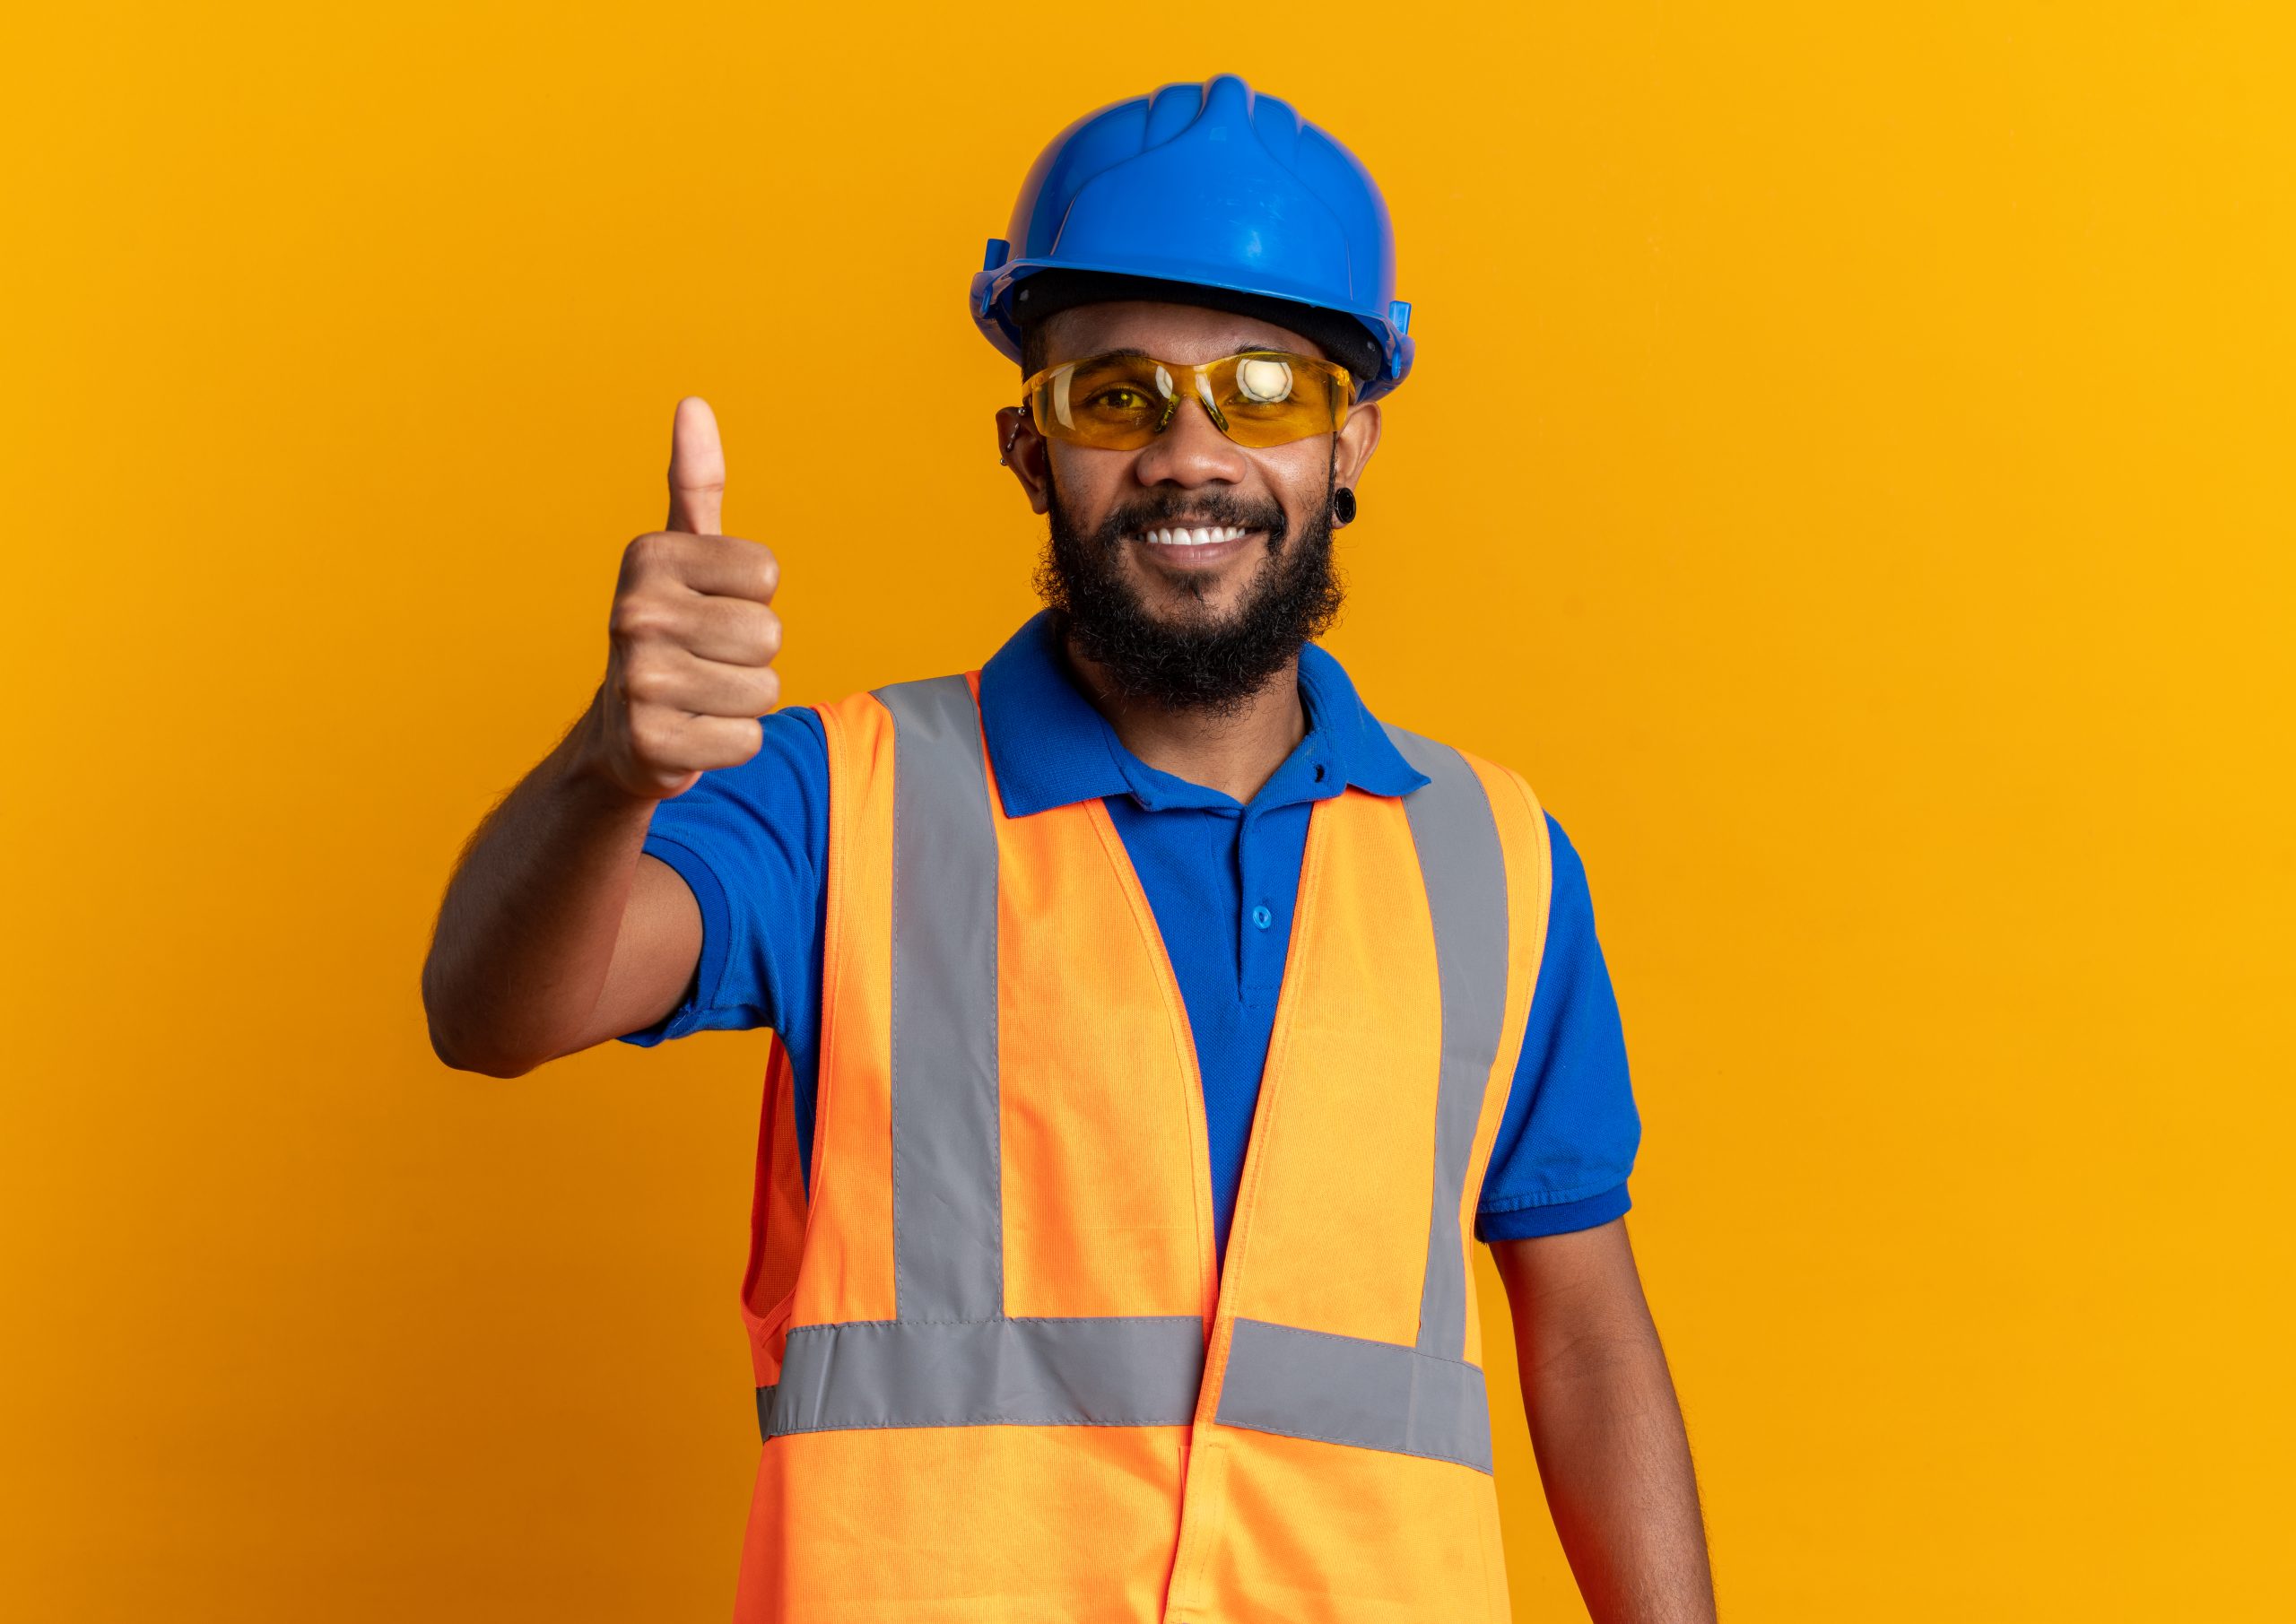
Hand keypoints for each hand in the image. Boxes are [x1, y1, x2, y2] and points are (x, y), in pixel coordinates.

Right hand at [589, 397, 781, 800]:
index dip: (751, 595)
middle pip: (769, 632)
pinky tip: (692, 733)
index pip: (765, 572)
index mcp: (647, 558)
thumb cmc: (671, 630)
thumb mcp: (682, 555)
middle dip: (752, 654)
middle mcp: (633, 613)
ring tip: (700, 695)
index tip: (709, 606)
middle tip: (707, 659)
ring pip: (764, 690)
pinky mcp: (652, 744)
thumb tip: (693, 404)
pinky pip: (747, 740)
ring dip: (744, 699)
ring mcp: (638, 682)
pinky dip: (730, 743)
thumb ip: (695, 484)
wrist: (621, 731)